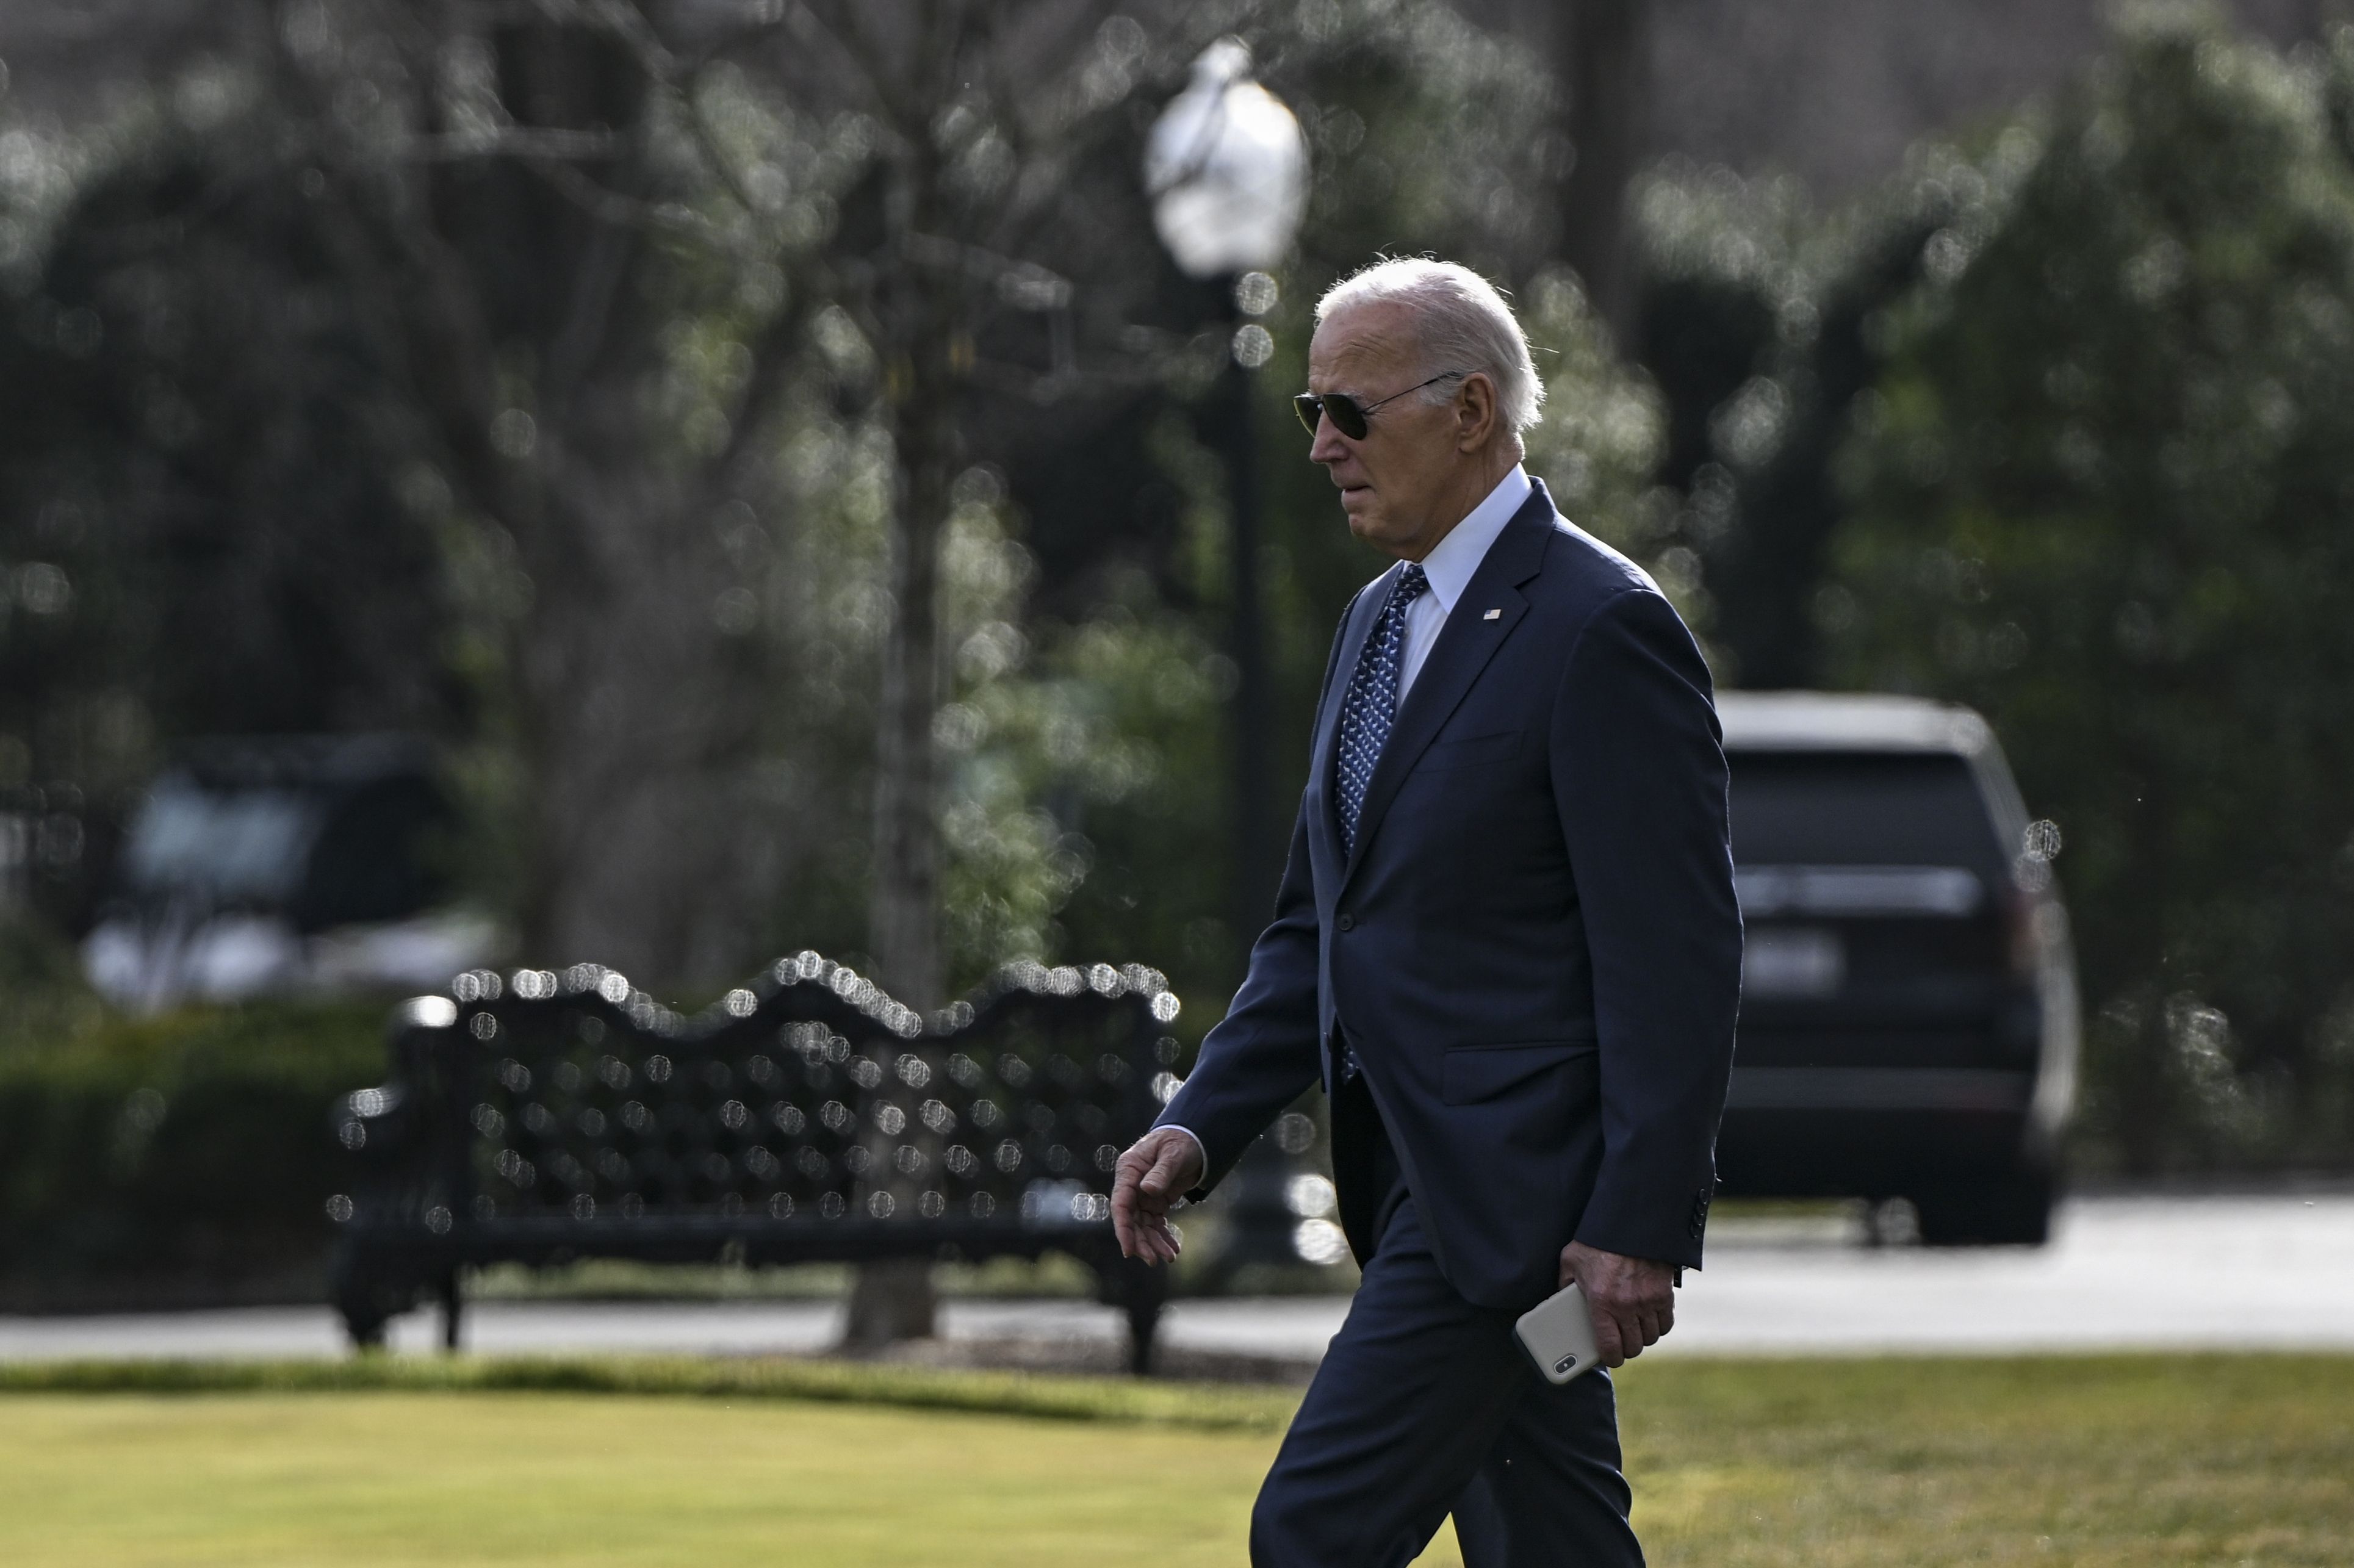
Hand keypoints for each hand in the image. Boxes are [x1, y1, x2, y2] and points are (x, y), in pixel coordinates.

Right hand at [1111, 1127, 1203, 1265]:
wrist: (1193, 1139)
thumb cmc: (1181, 1141)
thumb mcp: (1173, 1154)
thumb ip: (1161, 1171)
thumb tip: (1147, 1190)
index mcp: (1129, 1170)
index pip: (1121, 1204)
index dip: (1123, 1229)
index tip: (1129, 1251)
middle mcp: (1132, 1184)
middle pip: (1131, 1219)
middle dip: (1141, 1242)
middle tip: (1154, 1261)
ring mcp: (1143, 1194)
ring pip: (1143, 1225)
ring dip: (1154, 1243)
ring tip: (1169, 1257)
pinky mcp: (1155, 1201)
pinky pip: (1156, 1223)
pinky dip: (1163, 1236)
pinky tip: (1174, 1249)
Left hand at [1559, 1241, 1676, 1366]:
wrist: (1630, 1221)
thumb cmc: (1597, 1241)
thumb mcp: (1570, 1261)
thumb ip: (1564, 1285)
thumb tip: (1560, 1302)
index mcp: (1601, 1302)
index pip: (1610, 1347)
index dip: (1610, 1358)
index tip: (1608, 1357)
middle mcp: (1626, 1306)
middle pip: (1633, 1346)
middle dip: (1625, 1349)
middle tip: (1619, 1342)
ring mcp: (1648, 1301)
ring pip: (1650, 1337)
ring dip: (1642, 1338)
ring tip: (1633, 1331)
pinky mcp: (1664, 1293)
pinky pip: (1666, 1323)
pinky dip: (1659, 1326)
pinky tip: (1649, 1321)